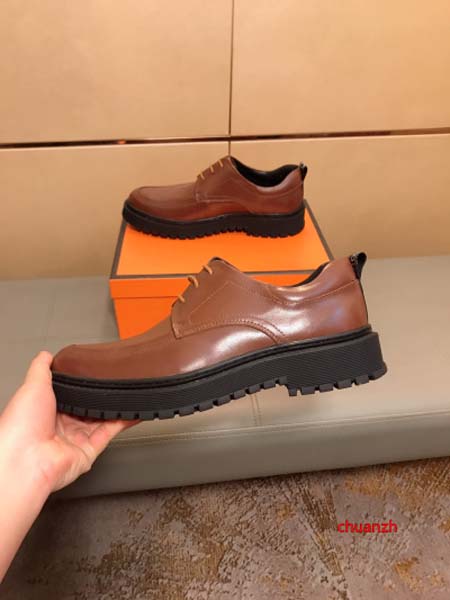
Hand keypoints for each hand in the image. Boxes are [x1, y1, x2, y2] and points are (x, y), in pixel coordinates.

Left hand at [1, 351, 137, 491]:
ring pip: (101, 421)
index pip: (67, 396)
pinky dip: (123, 421)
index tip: (93, 375)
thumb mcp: (32, 385)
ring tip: (128, 393)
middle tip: (113, 382)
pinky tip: (132, 410)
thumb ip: (41, 368)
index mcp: (44, 411)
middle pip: (86, 409)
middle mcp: (59, 427)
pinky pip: (109, 433)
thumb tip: (45, 355)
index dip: (80, 386)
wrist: (25, 459)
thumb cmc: (20, 425)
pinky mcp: (88, 452)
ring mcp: (74, 440)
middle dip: (99, 397)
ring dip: (115, 408)